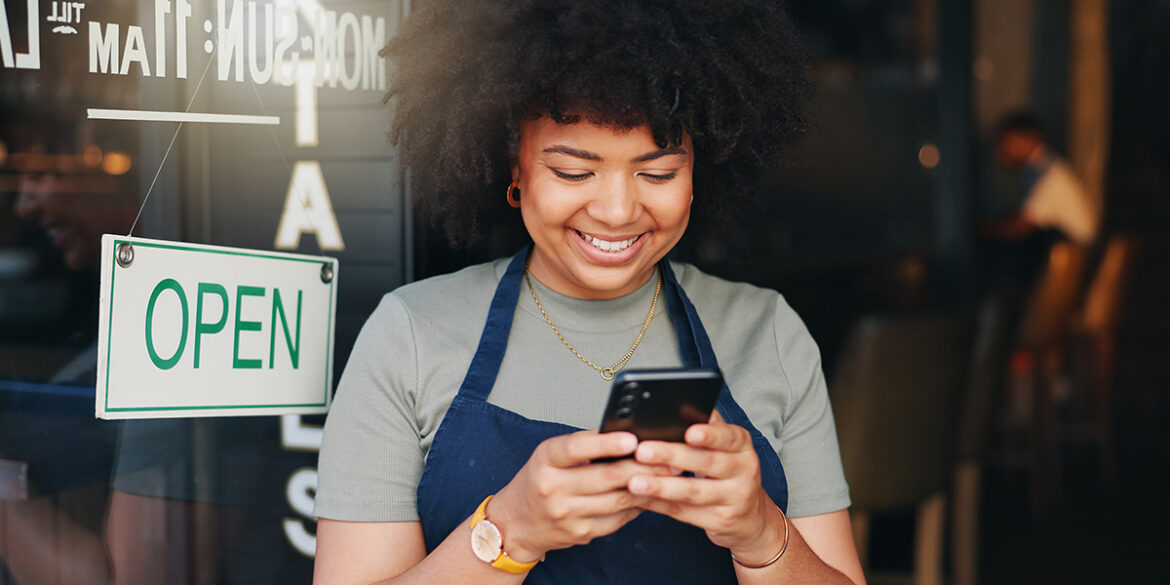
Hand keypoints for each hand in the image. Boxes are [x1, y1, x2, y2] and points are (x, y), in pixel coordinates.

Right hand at [488, 430, 670, 562]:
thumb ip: (583, 445)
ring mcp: (566, 514)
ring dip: (647, 487)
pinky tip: (649, 496)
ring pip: (618, 499)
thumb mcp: (550, 456)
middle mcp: (553, 487)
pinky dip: (637, 506)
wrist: (515, 523)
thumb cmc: (538, 481)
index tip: (632, 438)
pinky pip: (617, 518)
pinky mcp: (580, 533)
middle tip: (669, 458)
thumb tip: (625, 434)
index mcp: (545, 460)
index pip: (576, 448)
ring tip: (668, 475)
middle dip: (643, 467)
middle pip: (606, 476)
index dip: (605, 443)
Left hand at [626, 411, 786, 563]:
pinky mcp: (719, 521)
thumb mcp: (727, 448)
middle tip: (642, 451)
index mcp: (743, 447)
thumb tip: (679, 407)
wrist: (750, 517)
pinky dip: (659, 504)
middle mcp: (743, 471)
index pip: (728, 437)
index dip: (709, 435)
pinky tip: (640, 499)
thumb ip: (707, 429)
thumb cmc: (729, 472)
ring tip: (634, 481)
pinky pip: (684, 512)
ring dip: (660, 486)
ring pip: (693, 492)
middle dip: (671, 456)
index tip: (689, 432)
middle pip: (706, 462)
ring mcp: (734, 499)